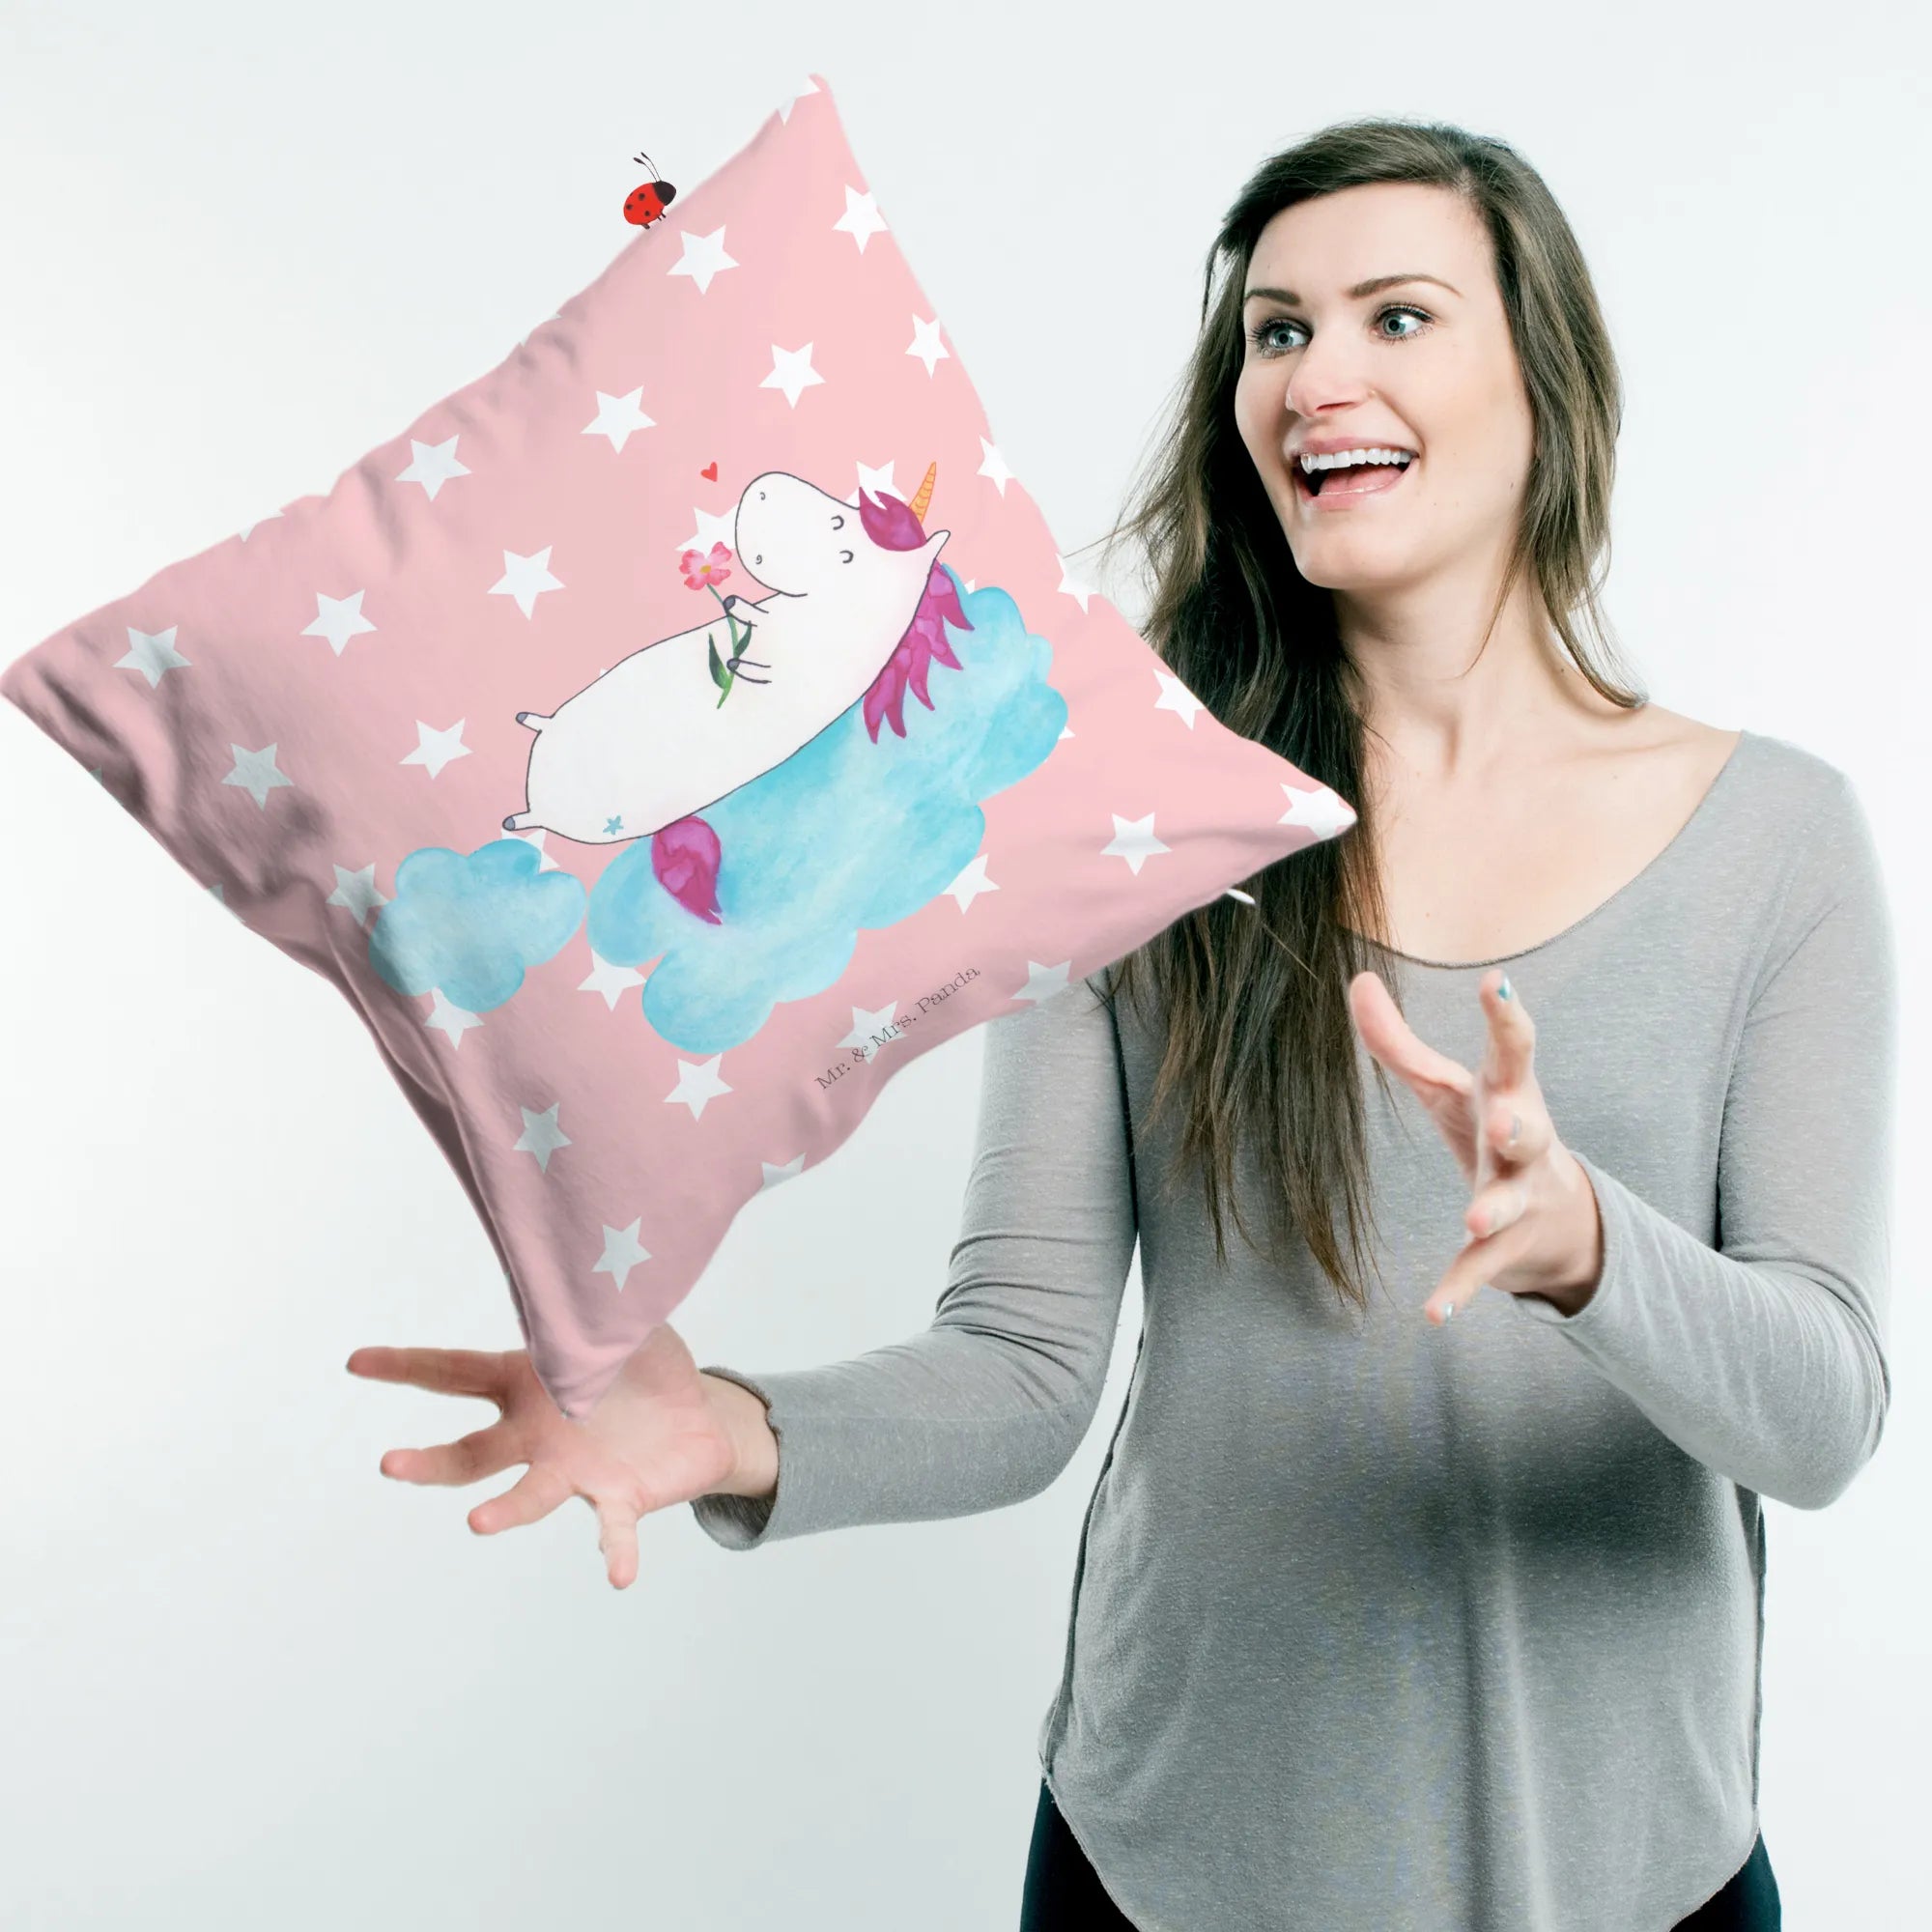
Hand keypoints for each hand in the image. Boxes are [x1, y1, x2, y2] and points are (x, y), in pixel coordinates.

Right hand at [345, 1322, 737, 1589]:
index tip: (357, 1363)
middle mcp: (538, 1435)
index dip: (406, 1367)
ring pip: (529, 1495)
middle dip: (430, 1463)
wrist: (700, 1418)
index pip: (454, 1373)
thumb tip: (578, 1274)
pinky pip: (614, 1527)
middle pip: (472, 1454)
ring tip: (477, 1524)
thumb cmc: (647, 1366)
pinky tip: (619, 1575)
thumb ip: (595, 1304)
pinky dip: (616, 1550)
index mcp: (526, 1382)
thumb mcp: (623, 1322)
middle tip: (389, 1464)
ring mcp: (574, 1471)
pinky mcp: (620, 1497)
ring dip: (505, 1512)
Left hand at [1347, 966, 1603, 1324]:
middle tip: (1504, 1119)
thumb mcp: (1447, 1086)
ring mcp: (1521, 1197)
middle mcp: (1524, 1144)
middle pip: (1530, 1127)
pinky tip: (1433, 1314)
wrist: (1562, 1220)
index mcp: (1510, 1094)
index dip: (1506, 1015)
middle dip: (1518, 1123)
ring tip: (1472, 1222)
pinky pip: (1482, 1270)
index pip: (1513, 1049)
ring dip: (1493, 1210)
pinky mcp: (1506, 1249)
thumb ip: (1398, 1040)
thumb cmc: (1492, 1130)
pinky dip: (1459, 1290)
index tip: (1496, 982)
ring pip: (1510, 1202)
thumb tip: (1357, 979)